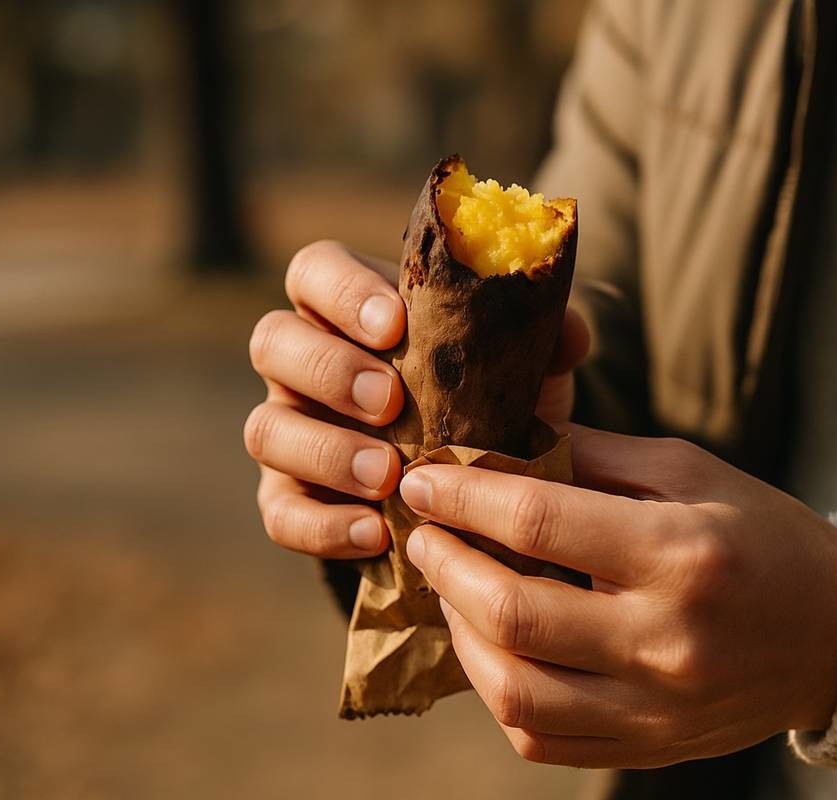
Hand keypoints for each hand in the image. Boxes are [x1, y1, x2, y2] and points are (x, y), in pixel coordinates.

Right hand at [243, 240, 589, 558]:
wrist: (476, 485)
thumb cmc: (488, 401)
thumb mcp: (519, 367)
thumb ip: (541, 340)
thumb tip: (570, 332)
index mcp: (351, 309)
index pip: (316, 272)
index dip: (343, 293)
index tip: (394, 327)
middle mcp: (306, 363)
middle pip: (275, 342)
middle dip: (329, 371)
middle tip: (389, 403)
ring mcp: (291, 431)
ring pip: (265, 429)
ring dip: (324, 451)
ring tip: (386, 476)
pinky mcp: (291, 498)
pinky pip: (279, 512)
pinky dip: (323, 525)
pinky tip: (376, 532)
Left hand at [400, 424, 836, 767]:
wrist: (836, 633)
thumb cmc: (760, 536)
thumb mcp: (689, 472)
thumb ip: (594, 458)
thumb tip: (503, 443)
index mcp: (681, 553)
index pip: (540, 523)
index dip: (465, 498)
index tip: (424, 481)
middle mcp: (666, 639)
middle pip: (514, 614)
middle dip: (447, 567)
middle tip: (425, 535)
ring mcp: (656, 707)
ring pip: (514, 692)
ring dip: (461, 634)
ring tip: (453, 589)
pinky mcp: (649, 746)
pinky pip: (541, 738)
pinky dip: (498, 691)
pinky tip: (492, 647)